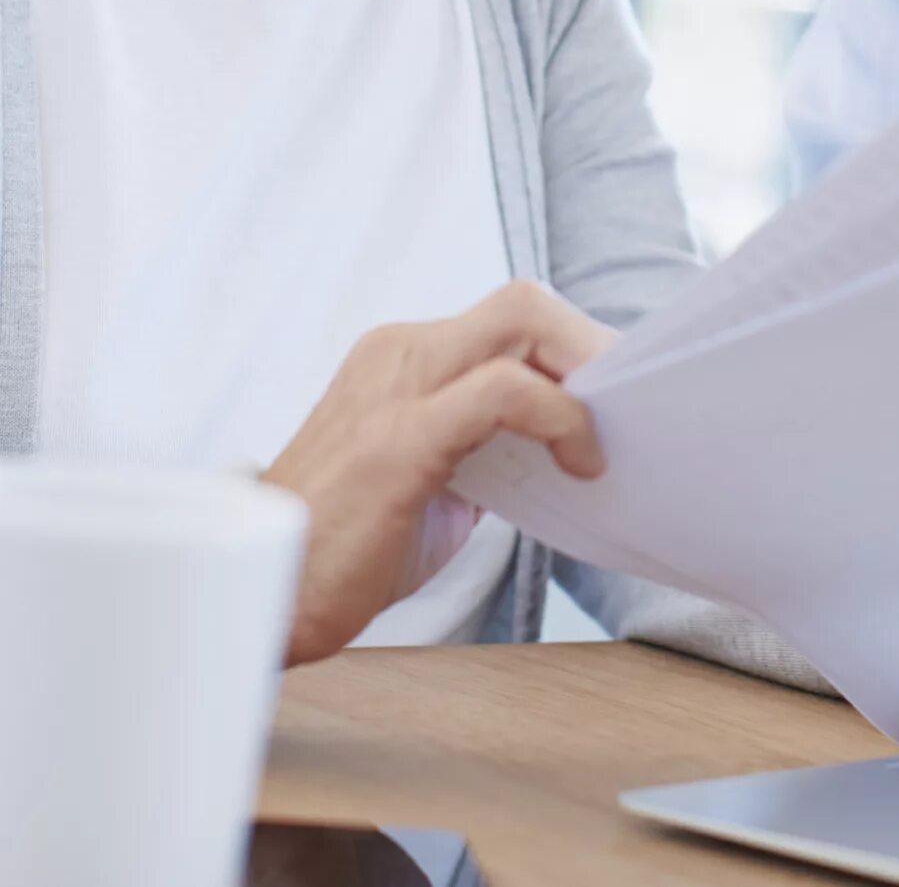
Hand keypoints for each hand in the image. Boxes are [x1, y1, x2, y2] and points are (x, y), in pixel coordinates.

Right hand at [262, 279, 611, 664]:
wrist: (267, 596)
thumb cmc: (347, 546)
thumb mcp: (429, 477)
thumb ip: (483, 444)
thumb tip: (558, 442)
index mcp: (402, 355)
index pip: (513, 317)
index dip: (576, 352)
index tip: (618, 403)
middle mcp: (398, 351)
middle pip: (526, 302)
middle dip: (593, 348)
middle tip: (630, 412)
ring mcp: (396, 386)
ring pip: (523, 320)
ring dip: (586, 374)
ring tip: (607, 437)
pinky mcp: (400, 437)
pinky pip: (504, 392)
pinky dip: (560, 418)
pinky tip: (578, 464)